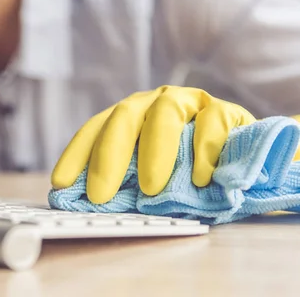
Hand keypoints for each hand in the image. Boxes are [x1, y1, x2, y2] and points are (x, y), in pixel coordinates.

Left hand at [51, 86, 255, 203]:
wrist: (245, 160)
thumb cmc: (189, 171)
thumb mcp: (153, 177)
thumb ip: (127, 183)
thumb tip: (93, 204)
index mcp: (129, 117)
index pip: (95, 128)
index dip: (76, 154)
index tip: (61, 183)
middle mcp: (153, 103)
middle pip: (123, 117)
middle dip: (108, 157)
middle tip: (100, 196)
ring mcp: (189, 102)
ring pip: (164, 112)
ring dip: (155, 151)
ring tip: (151, 189)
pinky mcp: (224, 110)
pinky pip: (211, 122)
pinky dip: (203, 150)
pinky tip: (199, 178)